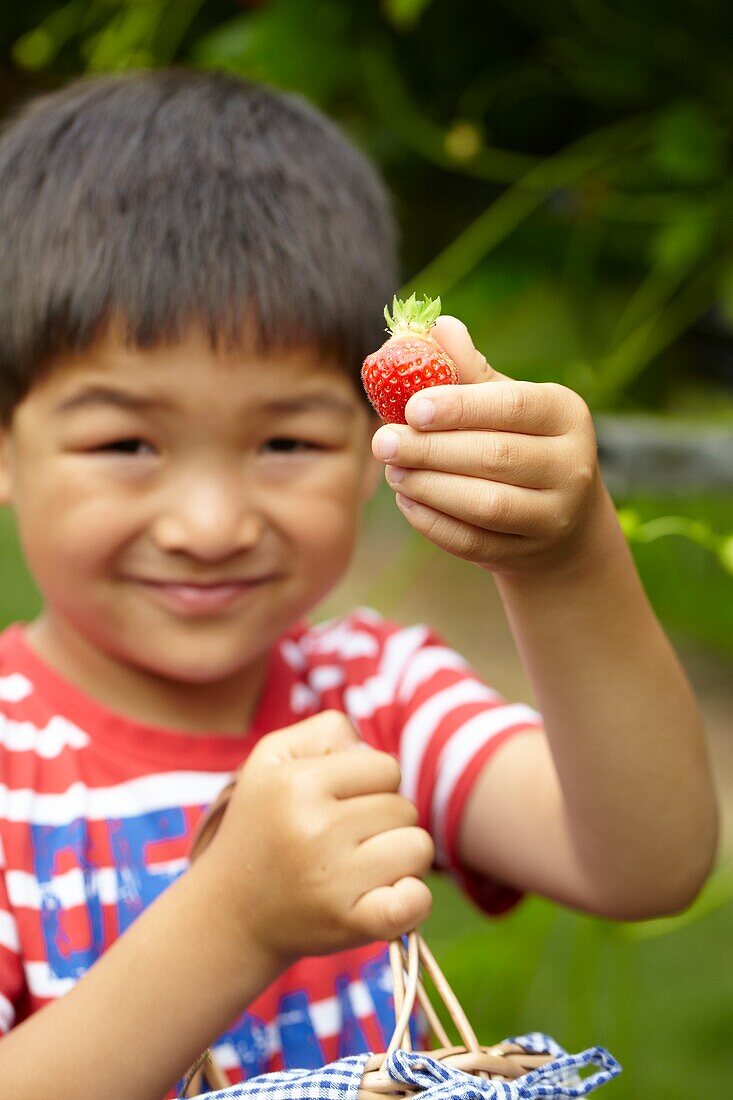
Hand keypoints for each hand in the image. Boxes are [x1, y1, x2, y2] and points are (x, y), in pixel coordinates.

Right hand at [196, 711, 433, 967]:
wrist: (230, 912)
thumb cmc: (263, 824)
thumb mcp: (273, 758)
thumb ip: (326, 731)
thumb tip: (369, 749)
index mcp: (297, 783)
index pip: (387, 768)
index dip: (372, 784)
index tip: (343, 803)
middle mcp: (314, 828)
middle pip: (405, 808)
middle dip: (384, 821)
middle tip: (347, 840)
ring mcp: (332, 880)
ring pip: (418, 848)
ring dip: (400, 857)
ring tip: (362, 866)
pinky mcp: (349, 923)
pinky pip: (415, 901)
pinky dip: (413, 901)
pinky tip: (388, 897)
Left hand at [371, 316, 602, 575]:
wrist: (560, 521)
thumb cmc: (521, 442)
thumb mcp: (507, 404)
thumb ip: (470, 372)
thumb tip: (437, 327)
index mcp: (566, 414)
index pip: (512, 405)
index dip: (460, 406)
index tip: (411, 408)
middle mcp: (572, 465)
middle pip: (494, 457)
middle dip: (431, 449)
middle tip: (383, 442)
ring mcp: (554, 515)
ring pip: (486, 504)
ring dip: (430, 487)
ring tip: (393, 470)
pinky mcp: (528, 553)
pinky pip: (474, 542)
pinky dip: (434, 523)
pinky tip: (407, 501)